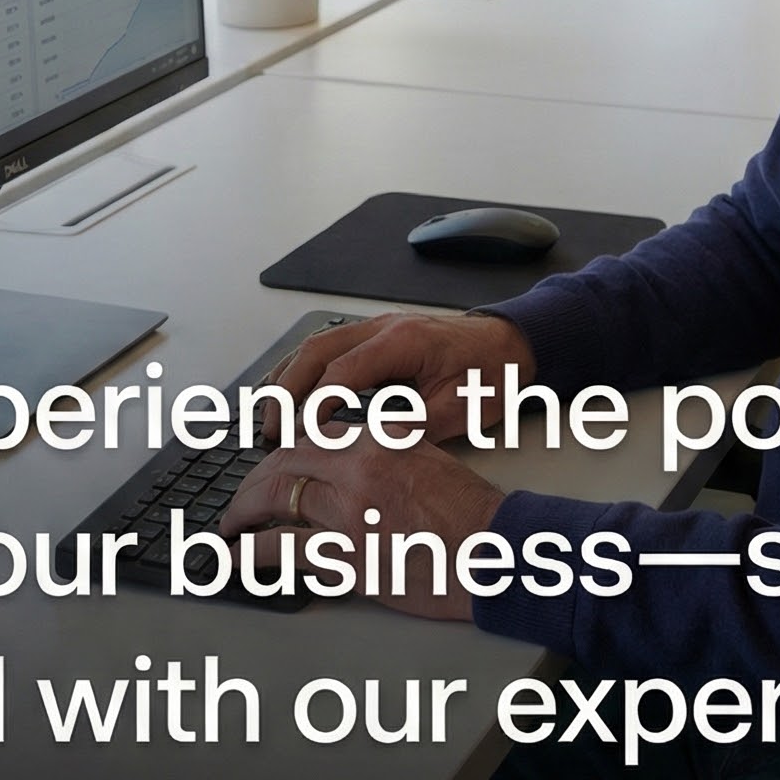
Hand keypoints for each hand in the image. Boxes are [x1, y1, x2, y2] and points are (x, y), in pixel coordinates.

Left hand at [218, 436, 503, 620]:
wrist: (497, 553)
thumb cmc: (473, 515)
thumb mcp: (430, 462)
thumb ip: (387, 456)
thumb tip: (351, 466)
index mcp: (382, 440)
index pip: (315, 436)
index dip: (285, 454)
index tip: (273, 468)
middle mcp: (360, 468)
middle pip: (286, 462)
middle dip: (254, 481)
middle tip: (241, 498)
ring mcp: (351, 513)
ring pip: (276, 500)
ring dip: (243, 513)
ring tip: (229, 527)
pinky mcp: (349, 557)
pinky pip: (286, 549)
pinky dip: (254, 554)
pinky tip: (238, 558)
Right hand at [258, 311, 533, 445]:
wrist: (512, 344)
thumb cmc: (490, 374)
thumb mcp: (457, 410)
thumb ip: (410, 428)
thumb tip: (367, 452)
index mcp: (403, 341)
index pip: (342, 371)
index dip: (315, 405)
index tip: (296, 437)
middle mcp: (384, 327)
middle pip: (316, 350)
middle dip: (287, 391)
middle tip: (270, 432)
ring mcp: (377, 327)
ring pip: (315, 344)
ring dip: (287, 377)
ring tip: (267, 416)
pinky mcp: (376, 335)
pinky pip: (327, 345)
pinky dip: (302, 368)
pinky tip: (289, 390)